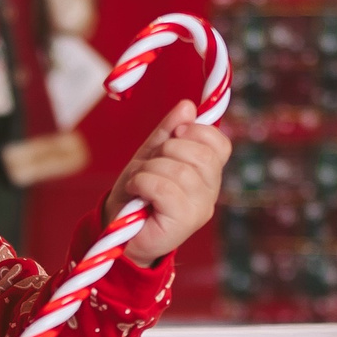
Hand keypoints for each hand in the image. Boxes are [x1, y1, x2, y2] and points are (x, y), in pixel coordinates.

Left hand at [104, 100, 228, 266]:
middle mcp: (210, 192)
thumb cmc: (136, 193)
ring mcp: (200, 209)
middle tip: (149, 165)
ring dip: (149, 170)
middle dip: (167, 149)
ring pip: (180, 171)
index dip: (196, 131)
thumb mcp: (151, 155)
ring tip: (138, 181)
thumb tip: (188, 106)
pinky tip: (135, 190)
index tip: (174, 134)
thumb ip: (169, 131)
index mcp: (207, 174)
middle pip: (201, 155)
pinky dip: (143, 182)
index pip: (219, 144)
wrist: (116, 229)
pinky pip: (165, 189)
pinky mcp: (183, 222)